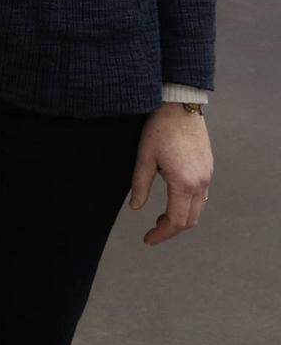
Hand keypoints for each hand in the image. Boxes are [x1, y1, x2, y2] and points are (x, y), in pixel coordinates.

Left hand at [127, 105, 212, 245]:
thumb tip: (135, 208)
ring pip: (198, 209)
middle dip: (171, 229)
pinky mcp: (208, 168)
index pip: (176, 221)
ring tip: (161, 217)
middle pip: (190, 220)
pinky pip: (202, 196)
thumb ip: (140, 185)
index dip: (161, 234)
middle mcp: (200, 183)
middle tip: (153, 230)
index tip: (147, 239)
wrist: (181, 106)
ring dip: (181, 217)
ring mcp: (207, 175)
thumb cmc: (160, 129)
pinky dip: (188, 205)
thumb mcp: (144, 157)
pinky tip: (174, 199)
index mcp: (184, 183)